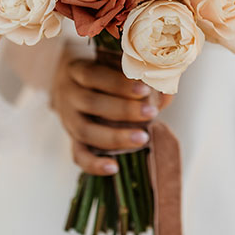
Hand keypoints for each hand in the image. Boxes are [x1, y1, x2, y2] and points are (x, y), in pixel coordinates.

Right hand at [51, 55, 172, 174]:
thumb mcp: (112, 67)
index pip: (93, 75)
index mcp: (77, 71)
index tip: (145, 89)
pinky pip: (78, 155)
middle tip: (151, 112)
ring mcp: (68, 119)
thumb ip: (137, 76)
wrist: (70, 85)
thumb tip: (166, 92)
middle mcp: (68, 95)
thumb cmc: (102, 74)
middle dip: (124, 109)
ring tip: (143, 138)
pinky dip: (94, 164)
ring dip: (115, 136)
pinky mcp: (72, 139)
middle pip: (91, 103)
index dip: (118, 83)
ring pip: (85, 130)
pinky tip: (114, 168)